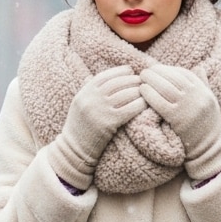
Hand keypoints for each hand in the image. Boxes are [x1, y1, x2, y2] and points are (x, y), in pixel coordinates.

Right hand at [47, 66, 145, 188]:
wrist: (74, 151)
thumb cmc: (80, 128)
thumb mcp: (79, 105)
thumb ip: (89, 91)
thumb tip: (103, 78)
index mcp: (84, 93)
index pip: (105, 76)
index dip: (119, 71)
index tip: (130, 71)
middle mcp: (91, 99)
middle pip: (117, 83)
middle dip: (132, 80)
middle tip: (142, 81)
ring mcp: (99, 111)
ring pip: (125, 94)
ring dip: (138, 91)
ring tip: (145, 92)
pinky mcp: (108, 124)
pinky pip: (129, 109)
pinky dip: (139, 105)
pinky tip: (145, 104)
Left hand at [140, 64, 220, 181]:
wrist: (209, 149)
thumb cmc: (207, 126)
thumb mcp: (210, 103)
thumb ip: (204, 85)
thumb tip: (199, 67)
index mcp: (204, 92)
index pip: (185, 73)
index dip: (169, 69)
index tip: (158, 69)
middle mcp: (198, 97)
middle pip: (173, 78)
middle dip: (157, 72)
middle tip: (145, 71)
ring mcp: (188, 108)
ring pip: (165, 87)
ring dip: (151, 80)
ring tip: (141, 79)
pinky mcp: (177, 119)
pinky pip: (160, 102)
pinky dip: (149, 94)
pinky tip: (142, 91)